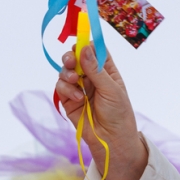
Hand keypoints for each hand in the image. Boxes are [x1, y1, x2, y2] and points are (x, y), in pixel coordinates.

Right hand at [55, 42, 147, 179]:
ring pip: (65, 70)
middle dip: (71, 56)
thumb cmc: (119, 114)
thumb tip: (84, 48)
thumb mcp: (111, 90)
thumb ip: (95, 70)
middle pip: (75, 57)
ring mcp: (78, 87)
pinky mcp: (68, 100)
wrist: (112, 140)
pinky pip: (61, 86)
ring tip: (75, 82)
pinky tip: (77, 97)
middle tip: (70, 61)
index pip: (94, 50)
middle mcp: (91, 76)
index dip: (86, 43)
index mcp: (106, 70)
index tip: (80, 40)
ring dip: (67, 73)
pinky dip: (66, 89)